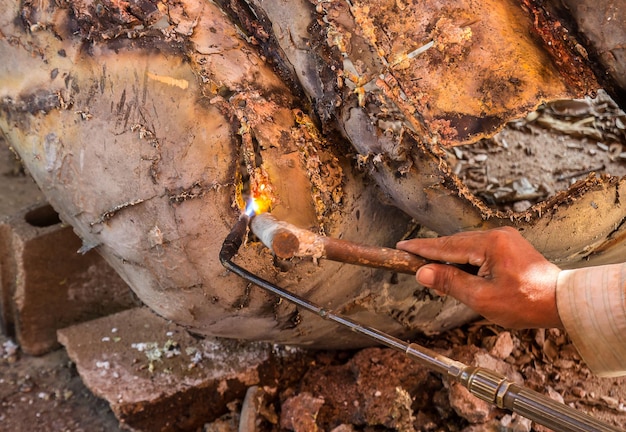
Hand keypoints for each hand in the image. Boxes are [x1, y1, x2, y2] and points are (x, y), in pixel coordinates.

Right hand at [396, 227, 562, 328]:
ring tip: (434, 273)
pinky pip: (478, 249)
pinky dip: (465, 259)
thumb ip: (449, 282)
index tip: (401, 246)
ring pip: (466, 246)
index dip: (421, 248)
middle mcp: (497, 234)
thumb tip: (423, 273)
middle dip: (433, 254)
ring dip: (450, 258)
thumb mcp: (482, 298)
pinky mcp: (509, 245)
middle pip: (454, 244)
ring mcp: (505, 238)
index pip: (445, 245)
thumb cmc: (526, 303)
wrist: (561, 302)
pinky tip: (458, 271)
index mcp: (490, 243)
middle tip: (412, 264)